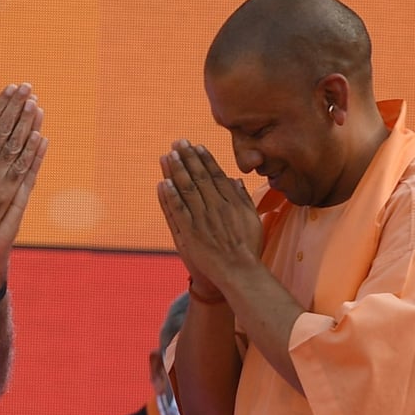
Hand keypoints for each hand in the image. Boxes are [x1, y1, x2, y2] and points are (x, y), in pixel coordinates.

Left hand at [157, 140, 261, 295]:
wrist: (239, 272)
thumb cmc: (248, 247)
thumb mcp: (252, 218)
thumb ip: (243, 198)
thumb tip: (234, 180)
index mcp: (231, 202)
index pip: (215, 175)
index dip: (205, 159)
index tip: (197, 146)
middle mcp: (216, 207)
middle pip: (199, 177)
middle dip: (188, 158)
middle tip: (178, 143)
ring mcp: (202, 219)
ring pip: (187, 190)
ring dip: (176, 171)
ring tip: (168, 156)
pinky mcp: (190, 232)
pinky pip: (178, 210)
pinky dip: (170, 196)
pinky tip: (163, 182)